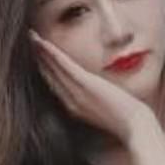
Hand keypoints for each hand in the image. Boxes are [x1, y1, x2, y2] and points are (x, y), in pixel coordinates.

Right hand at [29, 29, 152, 144]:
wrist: (134, 127)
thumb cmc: (125, 118)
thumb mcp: (103, 107)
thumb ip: (93, 96)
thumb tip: (92, 85)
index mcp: (73, 107)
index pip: (53, 84)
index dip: (43, 68)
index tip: (36, 55)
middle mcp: (70, 101)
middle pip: (48, 76)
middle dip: (38, 57)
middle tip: (29, 41)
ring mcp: (76, 94)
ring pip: (53, 69)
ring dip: (41, 51)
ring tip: (32, 37)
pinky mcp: (86, 85)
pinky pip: (65, 66)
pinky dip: (53, 54)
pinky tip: (44, 43)